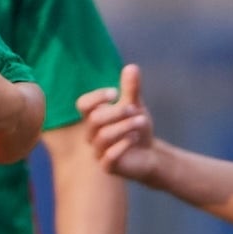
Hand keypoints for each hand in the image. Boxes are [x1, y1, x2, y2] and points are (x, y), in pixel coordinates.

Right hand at [78, 65, 158, 179]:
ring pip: (103, 137)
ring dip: (124, 127)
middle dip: (116, 112)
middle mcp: (92, 134)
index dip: (96, 97)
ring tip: (142, 122)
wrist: (149, 155)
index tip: (115, 93)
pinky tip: (135, 138)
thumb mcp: (136, 106)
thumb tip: (132, 66)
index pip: (83, 104)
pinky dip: (122, 145)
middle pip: (94, 120)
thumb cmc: (136, 128)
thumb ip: (131, 89)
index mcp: (95, 117)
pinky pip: (108, 157)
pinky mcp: (108, 166)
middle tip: (134, 109)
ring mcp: (98, 151)